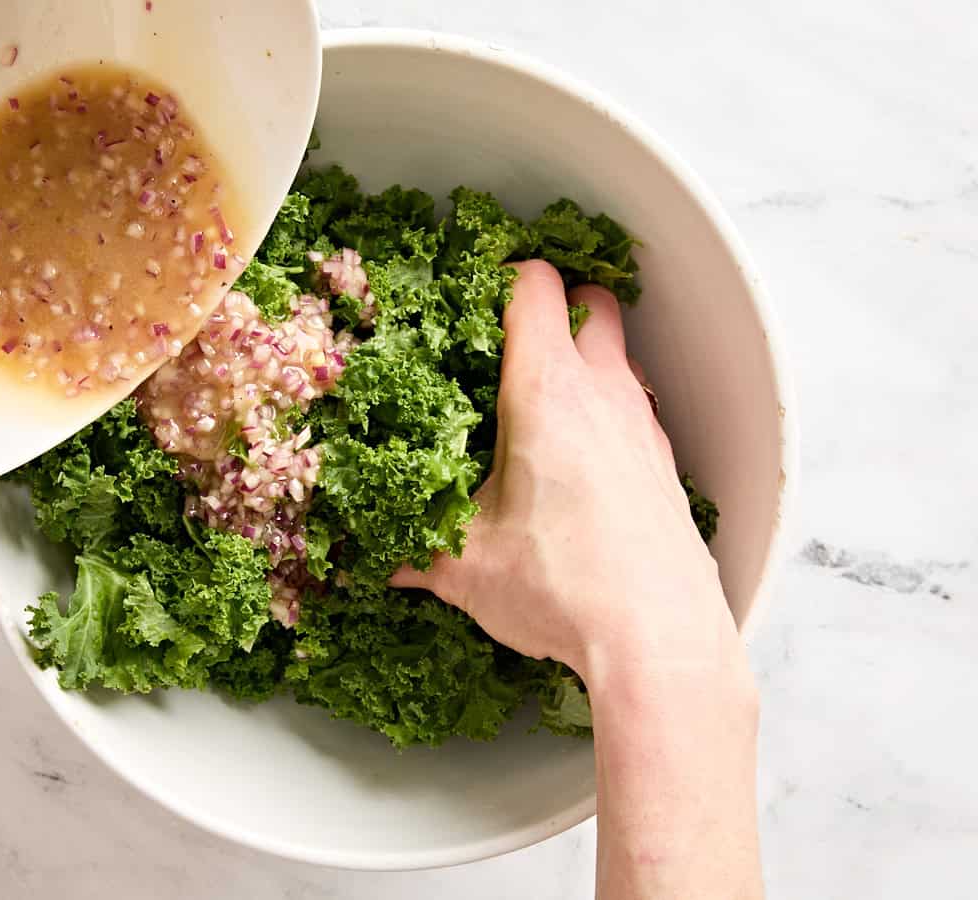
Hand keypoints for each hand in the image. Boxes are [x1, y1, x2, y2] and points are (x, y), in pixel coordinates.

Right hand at [396, 261, 762, 899]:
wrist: (660, 641)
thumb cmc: (566, 590)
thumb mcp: (465, 566)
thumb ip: (412, 549)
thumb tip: (381, 556)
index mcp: (548, 393)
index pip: (533, 284)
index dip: (497, 279)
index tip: (470, 302)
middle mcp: (605, 395)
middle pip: (590, 300)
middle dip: (550, 307)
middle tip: (506, 345)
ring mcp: (642, 428)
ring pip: (618, 353)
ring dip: (582, 358)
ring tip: (536, 404)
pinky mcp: (662, 466)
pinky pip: (633, 407)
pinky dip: (606, 409)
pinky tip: (576, 460)